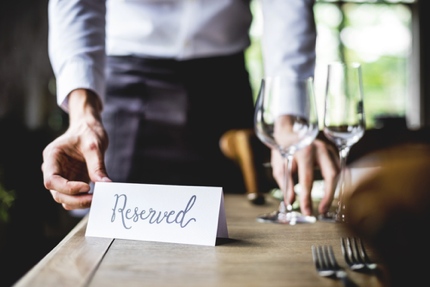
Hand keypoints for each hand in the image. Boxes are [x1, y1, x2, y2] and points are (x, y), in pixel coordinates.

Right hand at [42, 89, 110, 209]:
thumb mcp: (95, 146)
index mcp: (52, 157)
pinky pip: (74, 196)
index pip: (52, 180)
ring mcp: (62, 177)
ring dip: (79, 203)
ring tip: (97, 198)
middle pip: (56, 193)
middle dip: (75, 199)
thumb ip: (97, 166)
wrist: (89, 128)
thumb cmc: (88, 132)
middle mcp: (53, 169)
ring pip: (64, 198)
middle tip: (95, 199)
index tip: (86, 187)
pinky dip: (83, 200)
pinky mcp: (72, 181)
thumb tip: (106, 185)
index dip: (67, 188)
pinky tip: (97, 197)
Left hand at [270, 139, 338, 215]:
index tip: (307, 211)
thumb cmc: (282, 150)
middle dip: (328, 196)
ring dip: (333, 190)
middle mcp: (319, 149)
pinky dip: (336, 181)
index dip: (307, 198)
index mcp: (303, 152)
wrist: (289, 131)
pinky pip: (339, 167)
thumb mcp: (279, 167)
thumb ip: (286, 185)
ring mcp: (328, 148)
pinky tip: (331, 191)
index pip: (307, 179)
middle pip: (331, 175)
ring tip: (325, 204)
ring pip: (338, 172)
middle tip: (322, 210)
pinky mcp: (332, 150)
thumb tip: (290, 203)